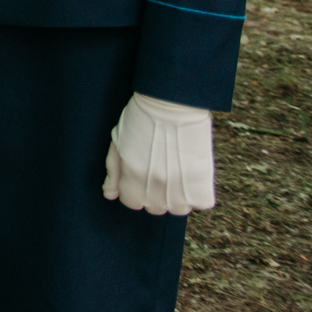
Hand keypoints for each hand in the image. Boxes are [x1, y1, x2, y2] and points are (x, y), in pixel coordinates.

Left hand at [103, 92, 215, 214]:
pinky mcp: (202, 181)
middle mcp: (154, 186)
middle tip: (161, 171)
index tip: (142, 178)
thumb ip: (113, 171)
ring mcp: (178, 186)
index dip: (136, 191)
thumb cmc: (141, 117)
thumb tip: (110, 195)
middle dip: (156, 194)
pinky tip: (193, 178)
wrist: (172, 102)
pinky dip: (199, 194)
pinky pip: (202, 203)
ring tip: (178, 175)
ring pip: (179, 209)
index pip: (131, 203)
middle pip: (155, 208)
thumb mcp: (118, 141)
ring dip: (178, 197)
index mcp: (132, 176)